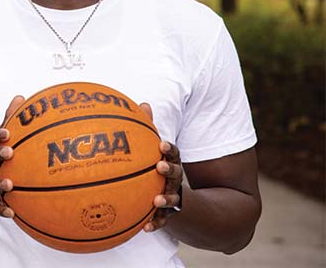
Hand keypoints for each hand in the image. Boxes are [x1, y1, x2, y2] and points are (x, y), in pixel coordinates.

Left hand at [138, 103, 183, 232]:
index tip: (162, 144)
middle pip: (176, 175)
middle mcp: (175, 180)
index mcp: (172, 164)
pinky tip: (145, 228)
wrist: (188, 204)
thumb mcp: (158, 152)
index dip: (169, 149)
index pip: (174, 154)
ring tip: (156, 200)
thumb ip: (150, 129)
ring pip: (172, 198)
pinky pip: (163, 220)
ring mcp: (174, 197)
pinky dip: (155, 224)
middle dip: (170, 170)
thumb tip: (144, 103)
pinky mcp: (169, 215)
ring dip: (165, 199)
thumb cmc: (161, 169)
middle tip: (160, 167)